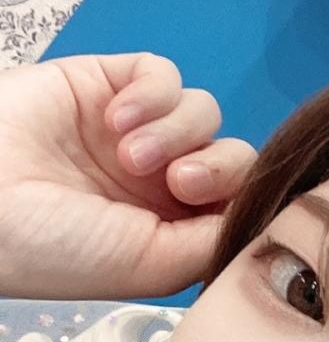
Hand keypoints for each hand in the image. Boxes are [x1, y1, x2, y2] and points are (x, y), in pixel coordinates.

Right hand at [0, 52, 258, 300]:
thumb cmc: (50, 248)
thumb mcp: (150, 266)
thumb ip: (214, 240)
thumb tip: (265, 214)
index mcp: (169, 230)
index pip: (238, 201)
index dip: (241, 198)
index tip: (210, 209)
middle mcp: (156, 183)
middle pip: (231, 155)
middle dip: (215, 166)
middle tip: (177, 182)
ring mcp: (133, 133)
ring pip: (202, 112)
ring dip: (176, 131)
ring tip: (128, 154)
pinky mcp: (106, 85)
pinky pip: (164, 74)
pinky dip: (153, 94)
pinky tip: (117, 119)